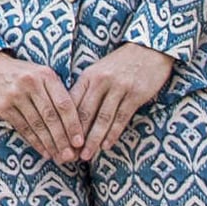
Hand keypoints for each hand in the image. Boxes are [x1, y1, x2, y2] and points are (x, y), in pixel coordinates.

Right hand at [0, 54, 77, 165]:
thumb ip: (56, 92)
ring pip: (37, 125)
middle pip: (51, 117)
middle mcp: (31, 83)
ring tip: (59, 157)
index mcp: (46, 75)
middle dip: (62, 139)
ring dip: (50, 144)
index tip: (80, 141)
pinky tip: (44, 151)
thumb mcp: (40, 74)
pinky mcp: (2, 106)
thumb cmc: (21, 74)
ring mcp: (15, 95)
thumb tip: (75, 122)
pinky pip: (23, 128)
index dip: (73, 124)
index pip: (64, 103)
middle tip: (71, 156)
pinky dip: (34, 142)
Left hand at [65, 43, 176, 161]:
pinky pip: (121, 118)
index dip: (63, 125)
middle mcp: (101, 81)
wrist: (149, 49)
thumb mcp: (98, 71)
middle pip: (84, 114)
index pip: (72, 104)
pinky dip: (112, 133)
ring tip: (85, 156)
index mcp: (88, 76)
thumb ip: (86, 91)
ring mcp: (119, 88)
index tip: (57, 142)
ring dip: (93, 140)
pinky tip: (106, 146)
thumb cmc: (120, 64)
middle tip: (68, 156)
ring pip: (102, 118)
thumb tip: (70, 117)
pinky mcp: (135, 94)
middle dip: (75, 137)